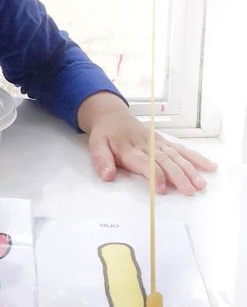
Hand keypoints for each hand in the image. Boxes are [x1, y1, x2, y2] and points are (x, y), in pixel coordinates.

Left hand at [77, 92, 215, 195]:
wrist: (112, 116)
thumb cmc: (106, 133)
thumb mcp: (96, 145)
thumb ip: (102, 161)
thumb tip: (107, 176)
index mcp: (130, 149)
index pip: (145, 164)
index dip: (154, 175)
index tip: (162, 188)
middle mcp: (147, 146)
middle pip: (165, 162)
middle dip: (178, 176)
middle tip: (189, 190)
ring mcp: (158, 144)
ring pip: (177, 157)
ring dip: (190, 170)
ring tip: (200, 184)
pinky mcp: (164, 143)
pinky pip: (182, 150)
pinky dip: (196, 158)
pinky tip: (209, 167)